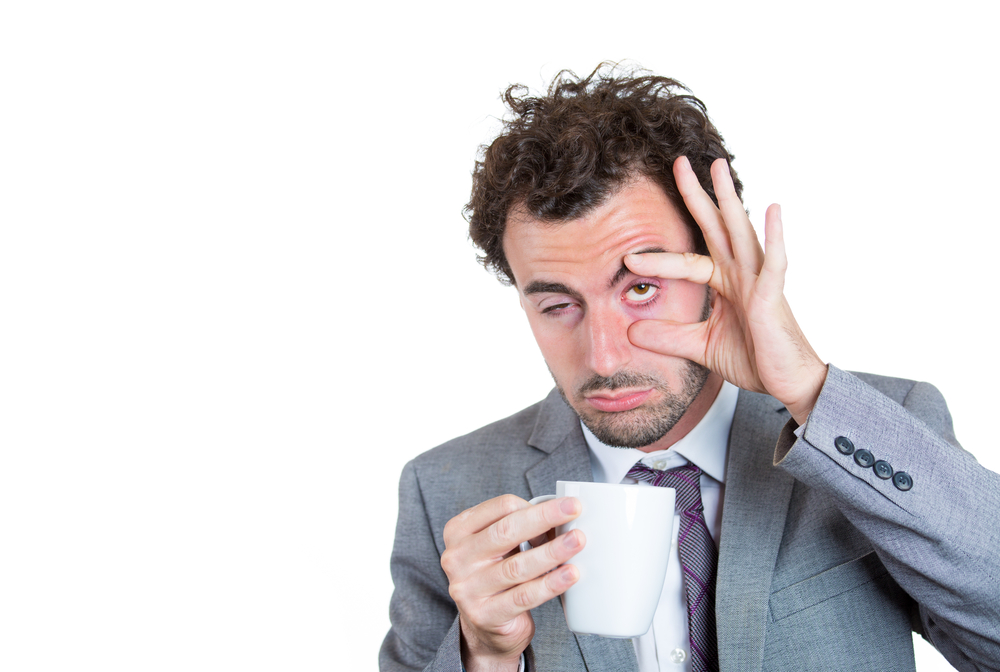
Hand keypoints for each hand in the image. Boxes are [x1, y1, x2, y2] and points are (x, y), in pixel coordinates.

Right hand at [441, 495, 584, 671]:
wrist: (485, 627)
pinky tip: (570, 574)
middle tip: (574, 509)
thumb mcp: (498, 547)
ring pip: (516, 566)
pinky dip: (550, 584)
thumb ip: (519, 529)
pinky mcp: (484, 614)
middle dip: (545, 518)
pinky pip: (523, 596)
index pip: (500, 507)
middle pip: (505, 531)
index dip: (534, 506)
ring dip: (551, 551)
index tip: (565, 505)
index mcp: (458, 531)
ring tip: (577, 542)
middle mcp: (456, 557)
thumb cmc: (497, 576)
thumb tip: (563, 516)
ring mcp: (467, 588)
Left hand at [624, 156, 826, 424]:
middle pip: (715, 227)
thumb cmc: (754, 358)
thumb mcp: (699, 347)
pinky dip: (774, 236)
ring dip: (730, 199)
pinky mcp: (774, 296)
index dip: (658, 258)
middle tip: (679, 162)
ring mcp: (759, 281)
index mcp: (725, 283)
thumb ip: (667, 337)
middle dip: (697, 195)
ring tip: (718, 167)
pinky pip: (775, 262)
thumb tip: (630, 333)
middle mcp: (741, 274)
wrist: (788, 384)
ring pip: (741, 232)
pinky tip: (772, 209)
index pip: (686, 262)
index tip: (626, 255)